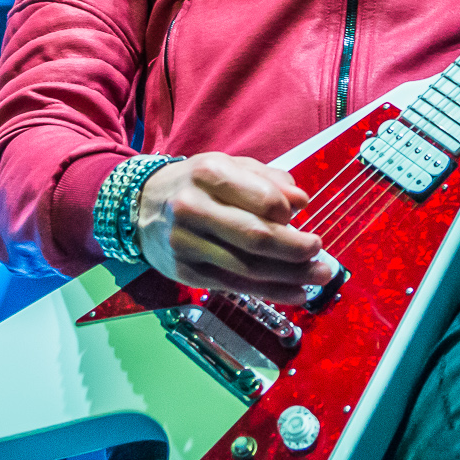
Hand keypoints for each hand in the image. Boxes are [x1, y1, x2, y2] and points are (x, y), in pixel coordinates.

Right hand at [133, 153, 333, 304]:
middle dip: (296, 249)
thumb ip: (267, 180)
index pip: (259, 197)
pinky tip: (296, 292)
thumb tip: (301, 201)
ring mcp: (187, 244)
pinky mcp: (186, 273)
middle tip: (320, 252)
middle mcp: (192, 208)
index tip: (304, 216)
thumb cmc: (197, 185)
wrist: (140, 208)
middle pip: (255, 237)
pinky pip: (236, 286)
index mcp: (208, 174)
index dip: (287, 211)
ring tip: (319, 276)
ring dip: (291, 276)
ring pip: (248, 267)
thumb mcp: (229, 167)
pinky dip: (271, 292)